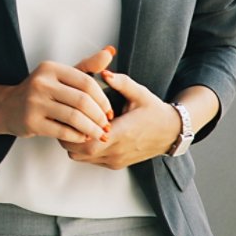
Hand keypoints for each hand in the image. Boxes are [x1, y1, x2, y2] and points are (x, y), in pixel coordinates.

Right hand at [0, 47, 114, 142]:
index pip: (86, 82)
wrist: (7, 107)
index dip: (103, 99)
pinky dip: (78, 137)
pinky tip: (83, 137)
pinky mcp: (31, 122)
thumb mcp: (61, 75)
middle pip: (82, 101)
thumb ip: (87, 66)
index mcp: (50, 68)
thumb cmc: (40, 91)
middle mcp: (41, 83)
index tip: (109, 110)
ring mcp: (34, 103)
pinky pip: (63, 132)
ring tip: (99, 134)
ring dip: (92, 129)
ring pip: (74, 118)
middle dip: (100, 116)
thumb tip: (109, 52)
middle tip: (106, 125)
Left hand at [59, 69, 180, 168]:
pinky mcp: (115, 164)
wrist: (172, 132)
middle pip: (80, 151)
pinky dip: (82, 149)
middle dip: (67, 136)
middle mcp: (118, 151)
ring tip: (72, 124)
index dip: (74, 128)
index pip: (89, 139)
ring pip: (82, 157)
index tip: (68, 113)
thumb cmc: (154, 111)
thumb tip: (103, 71)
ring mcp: (116, 160)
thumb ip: (121, 82)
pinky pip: (90, 160)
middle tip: (64, 117)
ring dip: (73, 143)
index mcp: (123, 133)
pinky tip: (83, 132)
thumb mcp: (139, 93)